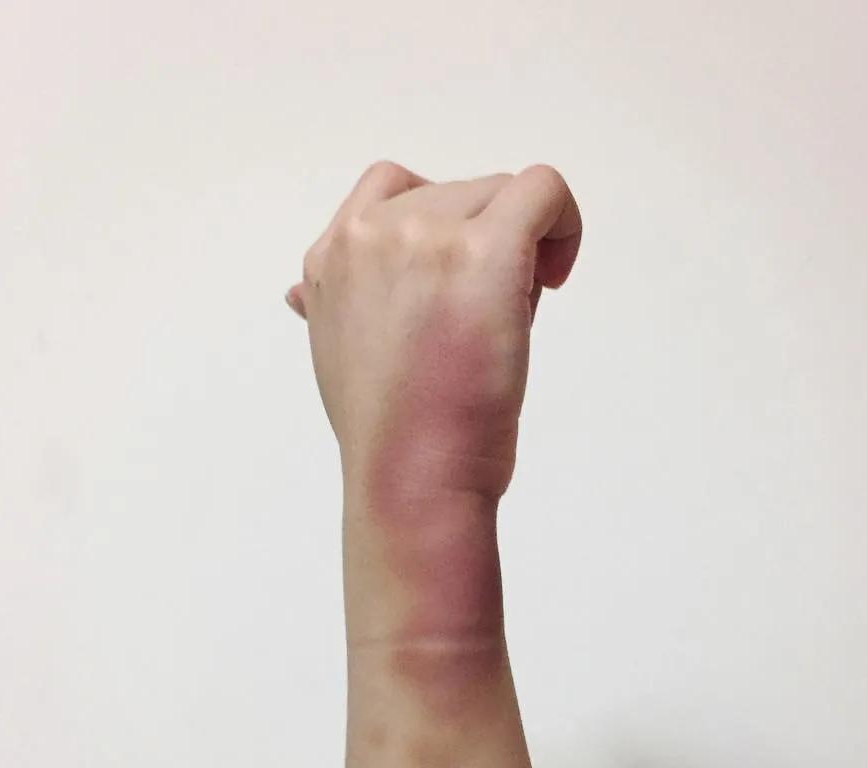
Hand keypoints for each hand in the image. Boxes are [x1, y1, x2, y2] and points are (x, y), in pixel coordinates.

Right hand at [285, 161, 581, 508]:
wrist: (410, 479)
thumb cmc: (387, 438)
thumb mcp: (338, 360)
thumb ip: (330, 309)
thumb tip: (303, 294)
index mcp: (329, 258)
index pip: (391, 193)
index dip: (439, 228)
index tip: (454, 284)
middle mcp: (370, 234)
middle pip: (457, 195)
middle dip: (483, 246)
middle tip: (488, 322)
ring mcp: (424, 237)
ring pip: (501, 195)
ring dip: (518, 248)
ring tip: (504, 321)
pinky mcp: (484, 252)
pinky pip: (543, 190)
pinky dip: (563, 222)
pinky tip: (556, 275)